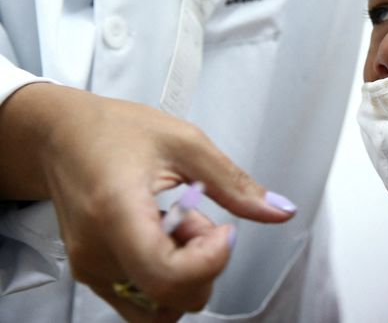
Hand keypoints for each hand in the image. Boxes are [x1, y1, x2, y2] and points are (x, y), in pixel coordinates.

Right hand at [0, 83, 295, 318]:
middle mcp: (97, 252)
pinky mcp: (93, 274)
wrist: (62, 136)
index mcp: (117, 212)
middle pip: (169, 299)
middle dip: (203, 265)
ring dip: (186, 270)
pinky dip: (167, 271)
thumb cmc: (112, 131)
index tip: (224, 230)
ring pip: (159, 305)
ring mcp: (91, 269)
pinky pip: (143, 296)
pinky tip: (165, 233)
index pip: (166, 276)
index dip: (210, 261)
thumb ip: (235, 183)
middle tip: (202, 219)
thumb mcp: (186, 142)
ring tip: (180, 223)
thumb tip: (278, 210)